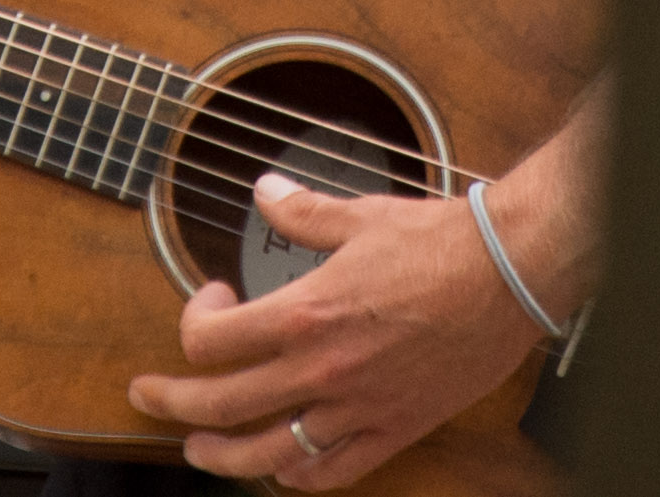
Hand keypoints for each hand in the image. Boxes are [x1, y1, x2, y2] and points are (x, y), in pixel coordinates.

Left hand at [126, 172, 545, 490]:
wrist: (510, 273)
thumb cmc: (441, 243)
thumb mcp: (359, 215)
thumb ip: (302, 211)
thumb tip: (266, 191)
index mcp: (306, 314)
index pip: (212, 342)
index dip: (194, 320)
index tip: (210, 300)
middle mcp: (323, 370)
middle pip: (221, 403)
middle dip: (172, 399)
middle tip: (149, 392)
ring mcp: (357, 407)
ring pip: (268, 454)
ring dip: (221, 454)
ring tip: (197, 447)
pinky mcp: (394, 428)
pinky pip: (332, 472)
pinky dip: (297, 477)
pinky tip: (280, 470)